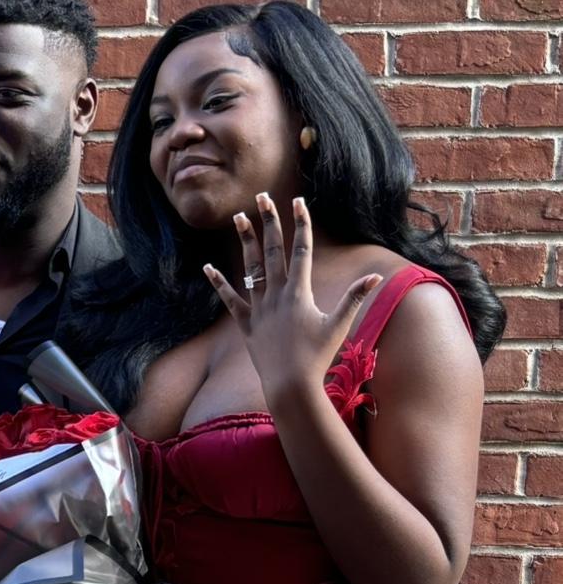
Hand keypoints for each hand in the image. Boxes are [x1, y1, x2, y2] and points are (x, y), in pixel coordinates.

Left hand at [203, 194, 381, 408]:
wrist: (289, 386)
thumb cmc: (317, 358)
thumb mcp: (339, 325)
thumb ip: (355, 298)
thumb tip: (376, 276)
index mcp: (299, 292)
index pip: (301, 250)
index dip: (300, 224)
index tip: (297, 202)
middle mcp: (276, 295)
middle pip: (273, 251)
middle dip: (269, 222)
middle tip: (262, 197)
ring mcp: (258, 309)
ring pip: (250, 269)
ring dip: (245, 242)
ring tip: (239, 218)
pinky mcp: (246, 324)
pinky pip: (230, 300)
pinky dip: (219, 284)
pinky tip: (208, 267)